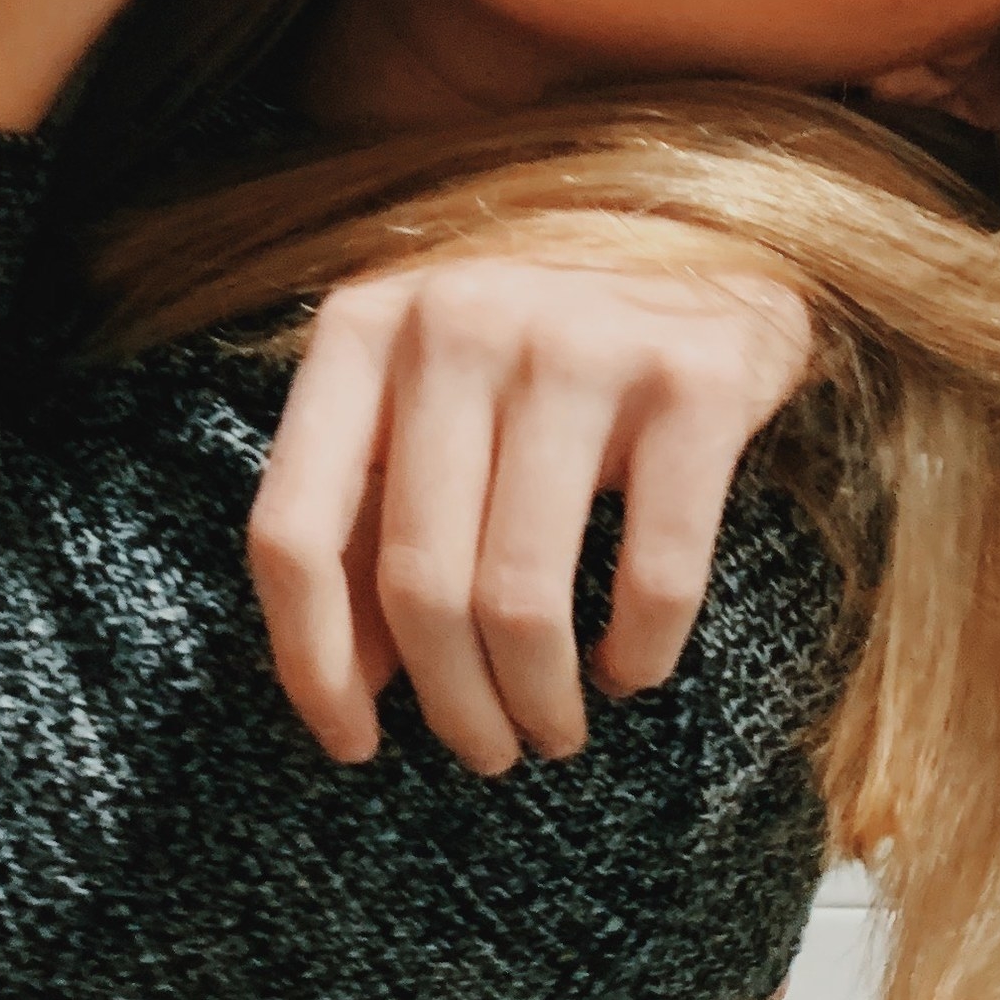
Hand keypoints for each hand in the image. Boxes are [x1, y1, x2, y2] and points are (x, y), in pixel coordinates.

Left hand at [250, 253, 813, 772]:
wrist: (709, 247)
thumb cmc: (537, 353)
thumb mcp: (427, 408)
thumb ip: (374, 524)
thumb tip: (349, 688)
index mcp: (361, 331)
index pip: (291, 528)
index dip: (309, 661)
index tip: (351, 744)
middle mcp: (456, 323)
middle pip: (417, 582)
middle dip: (453, 704)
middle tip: (488, 752)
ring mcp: (576, 343)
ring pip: (522, 597)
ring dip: (539, 700)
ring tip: (553, 728)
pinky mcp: (693, 380)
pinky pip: (653, 572)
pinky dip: (639, 654)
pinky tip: (631, 670)